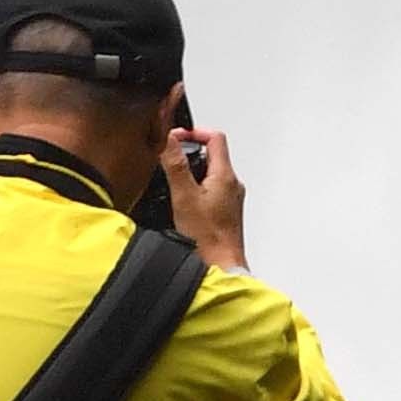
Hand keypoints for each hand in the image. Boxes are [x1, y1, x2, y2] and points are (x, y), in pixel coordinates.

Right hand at [169, 123, 247, 269]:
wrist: (220, 268)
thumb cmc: (208, 239)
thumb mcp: (184, 197)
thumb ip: (176, 165)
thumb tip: (169, 138)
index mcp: (226, 176)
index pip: (215, 137)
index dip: (194, 131)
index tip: (175, 136)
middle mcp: (232, 186)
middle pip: (212, 155)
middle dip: (189, 152)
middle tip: (169, 157)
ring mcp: (230, 200)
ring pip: (210, 174)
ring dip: (192, 172)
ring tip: (172, 181)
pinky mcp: (224, 214)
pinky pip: (211, 192)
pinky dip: (196, 190)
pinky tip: (181, 203)